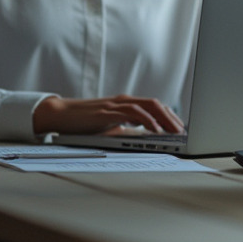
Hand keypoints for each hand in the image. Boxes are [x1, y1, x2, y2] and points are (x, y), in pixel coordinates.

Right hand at [32, 95, 184, 135]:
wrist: (60, 116)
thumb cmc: (84, 123)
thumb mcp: (110, 127)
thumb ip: (126, 130)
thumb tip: (145, 140)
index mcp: (126, 104)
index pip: (154, 106)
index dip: (169, 115)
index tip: (181, 127)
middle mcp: (123, 101)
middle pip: (155, 104)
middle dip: (171, 117)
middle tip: (183, 131)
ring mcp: (115, 105)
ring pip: (147, 106)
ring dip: (163, 119)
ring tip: (173, 131)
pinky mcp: (107, 112)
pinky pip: (131, 113)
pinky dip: (146, 120)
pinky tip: (154, 129)